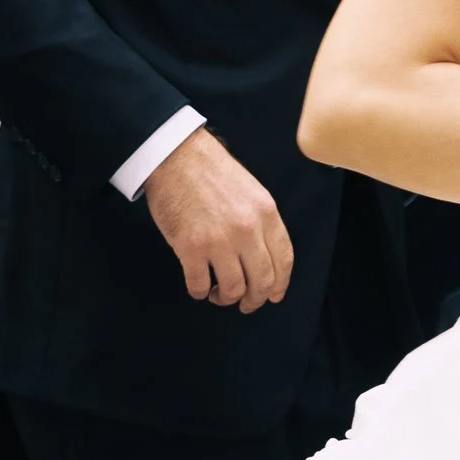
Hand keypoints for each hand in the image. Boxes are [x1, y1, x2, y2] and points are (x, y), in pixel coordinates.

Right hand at [143, 127, 294, 310]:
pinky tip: (199, 286)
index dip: (280, 284)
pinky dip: (200, 292)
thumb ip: (261, 223)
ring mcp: (218, 240)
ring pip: (233, 289)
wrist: (175, 155)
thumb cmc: (211, 172)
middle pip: (262, 281)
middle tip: (246, 303)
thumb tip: (266, 259)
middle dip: (255, 300)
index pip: (284, 260)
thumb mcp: (251, 192)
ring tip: (218, 293)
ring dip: (226, 298)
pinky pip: (200, 285)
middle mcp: (247, 230)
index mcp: (266, 214)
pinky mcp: (190, 247)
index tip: (274, 296)